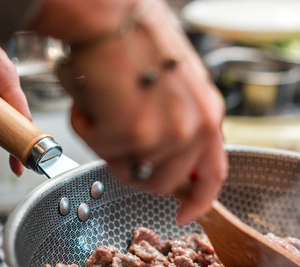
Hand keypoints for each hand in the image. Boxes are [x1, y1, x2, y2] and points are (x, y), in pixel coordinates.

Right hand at [53, 0, 226, 223]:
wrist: (109, 11)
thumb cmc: (134, 36)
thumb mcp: (177, 83)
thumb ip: (180, 121)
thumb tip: (168, 156)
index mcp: (209, 113)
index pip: (213, 173)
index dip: (199, 200)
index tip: (185, 213)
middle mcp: (196, 128)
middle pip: (163, 183)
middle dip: (132, 168)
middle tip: (112, 135)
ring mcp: (168, 135)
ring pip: (128, 171)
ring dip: (106, 144)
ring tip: (103, 104)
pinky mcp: (136, 135)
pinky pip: (101, 151)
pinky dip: (86, 127)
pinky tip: (91, 96)